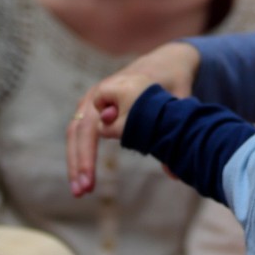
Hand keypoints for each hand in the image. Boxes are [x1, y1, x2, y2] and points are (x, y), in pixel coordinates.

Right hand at [66, 42, 200, 196]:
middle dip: (79, 162)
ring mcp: (94, 100)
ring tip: (80, 191)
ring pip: (76, 133)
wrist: (165, 63)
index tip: (91, 179)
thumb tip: (173, 174)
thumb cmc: (171, 81)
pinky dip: (81, 155)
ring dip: (76, 161)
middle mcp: (98, 92)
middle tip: (82, 191)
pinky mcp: (95, 109)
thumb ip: (175, 131)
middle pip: (79, 130)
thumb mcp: (178, 102)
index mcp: (115, 87)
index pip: (93, 124)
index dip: (89, 154)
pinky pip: (82, 133)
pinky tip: (84, 178)